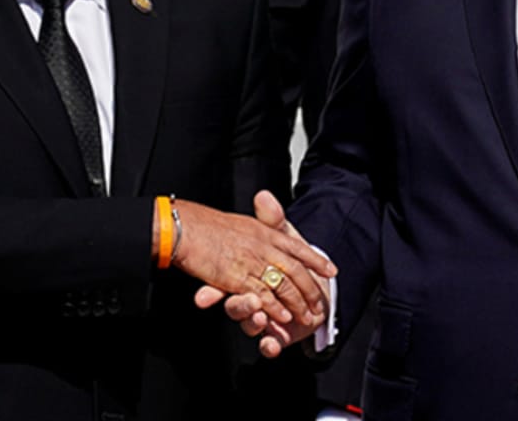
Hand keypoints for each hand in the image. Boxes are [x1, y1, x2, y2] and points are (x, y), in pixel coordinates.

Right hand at [177, 191, 333, 331]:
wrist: (186, 227)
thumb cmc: (211, 226)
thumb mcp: (244, 222)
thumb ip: (262, 217)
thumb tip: (269, 200)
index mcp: (266, 233)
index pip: (297, 247)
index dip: (315, 259)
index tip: (331, 270)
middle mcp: (263, 246)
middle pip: (296, 269)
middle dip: (310, 289)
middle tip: (321, 304)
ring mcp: (252, 263)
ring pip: (282, 286)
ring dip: (295, 303)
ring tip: (307, 315)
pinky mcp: (238, 280)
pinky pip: (261, 296)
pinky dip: (274, 308)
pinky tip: (282, 318)